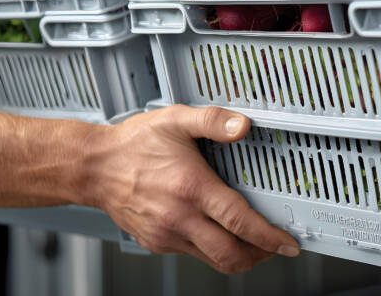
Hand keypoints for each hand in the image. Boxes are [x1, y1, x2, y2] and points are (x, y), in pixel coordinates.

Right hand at [80, 105, 299, 273]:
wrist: (93, 167)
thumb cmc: (132, 144)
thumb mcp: (175, 120)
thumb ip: (213, 120)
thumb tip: (243, 125)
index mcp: (191, 188)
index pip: (240, 222)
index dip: (269, 237)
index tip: (287, 242)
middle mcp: (179, 217)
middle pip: (230, 254)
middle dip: (260, 255)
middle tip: (275, 246)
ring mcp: (167, 234)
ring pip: (213, 260)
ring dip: (238, 256)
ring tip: (251, 241)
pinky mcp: (156, 243)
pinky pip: (192, 254)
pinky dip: (211, 249)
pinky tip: (216, 231)